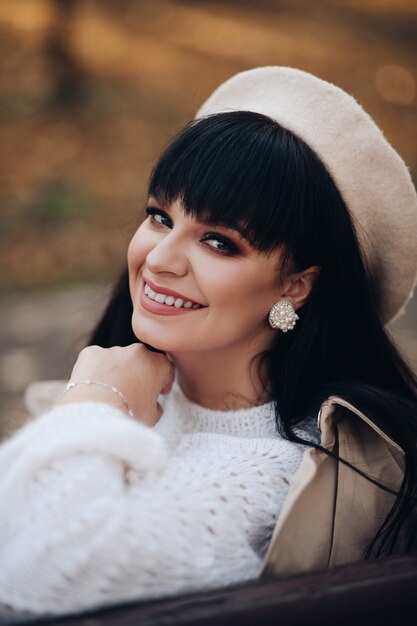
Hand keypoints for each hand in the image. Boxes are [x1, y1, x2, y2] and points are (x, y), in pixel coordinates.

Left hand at [57, 344, 174, 425]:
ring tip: (108, 393)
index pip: (165, 369)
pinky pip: (95, 360)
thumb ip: (156, 406)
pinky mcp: (90, 353)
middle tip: (132, 393)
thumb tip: (153, 405)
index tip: (158, 392)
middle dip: (138, 373)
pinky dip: (95, 371)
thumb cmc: (128, 416)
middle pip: (141, 361)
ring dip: (115, 371)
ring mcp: (113, 350)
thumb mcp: (152, 417)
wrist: (96, 415)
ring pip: (117, 360)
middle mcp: (137, 352)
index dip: (163, 382)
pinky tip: (92, 388)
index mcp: (158, 364)